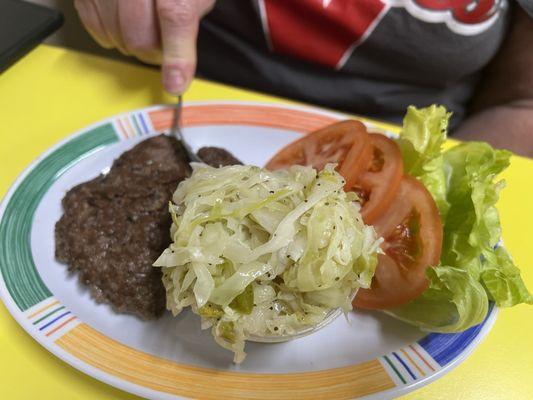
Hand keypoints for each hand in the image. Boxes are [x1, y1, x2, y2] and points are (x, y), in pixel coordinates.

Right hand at [74, 0, 214, 93]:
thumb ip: (190, 17)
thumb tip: (180, 58)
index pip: (175, 16)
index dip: (176, 56)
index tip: (175, 83)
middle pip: (139, 35)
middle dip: (153, 54)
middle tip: (162, 49)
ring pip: (115, 35)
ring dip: (131, 44)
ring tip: (142, 27)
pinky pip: (94, 25)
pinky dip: (109, 34)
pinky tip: (120, 22)